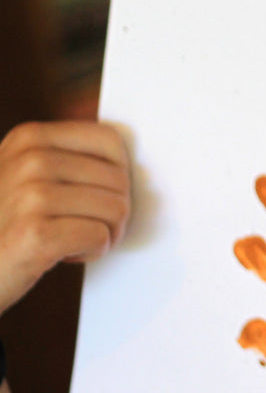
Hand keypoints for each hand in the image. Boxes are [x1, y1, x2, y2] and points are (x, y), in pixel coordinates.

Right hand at [0, 121, 128, 313]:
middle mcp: (28, 160)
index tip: (97, 194)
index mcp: (28, 138)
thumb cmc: (7, 226)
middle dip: (113, 212)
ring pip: (116, 209)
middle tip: (84, 228)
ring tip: (71, 240)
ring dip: (104, 234)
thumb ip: (65, 156)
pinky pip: (100, 236)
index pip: (110, 141)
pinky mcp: (35, 234)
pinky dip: (92, 252)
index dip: (117, 173)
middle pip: (119, 180)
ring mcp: (29, 196)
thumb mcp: (24, 176)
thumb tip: (126, 157)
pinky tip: (64, 254)